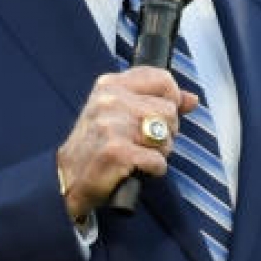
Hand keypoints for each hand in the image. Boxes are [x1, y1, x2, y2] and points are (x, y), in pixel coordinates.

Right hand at [54, 69, 200, 220]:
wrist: (68, 180)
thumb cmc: (97, 147)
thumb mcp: (121, 114)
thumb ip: (156, 101)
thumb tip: (192, 99)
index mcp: (111, 85)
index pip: (162, 79)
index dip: (172, 100)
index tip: (162, 116)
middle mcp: (110, 100)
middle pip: (169, 111)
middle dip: (165, 133)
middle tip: (142, 143)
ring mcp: (112, 125)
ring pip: (166, 137)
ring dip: (159, 153)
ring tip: (137, 156)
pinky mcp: (116, 151)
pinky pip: (158, 161)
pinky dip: (152, 170)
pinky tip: (134, 169)